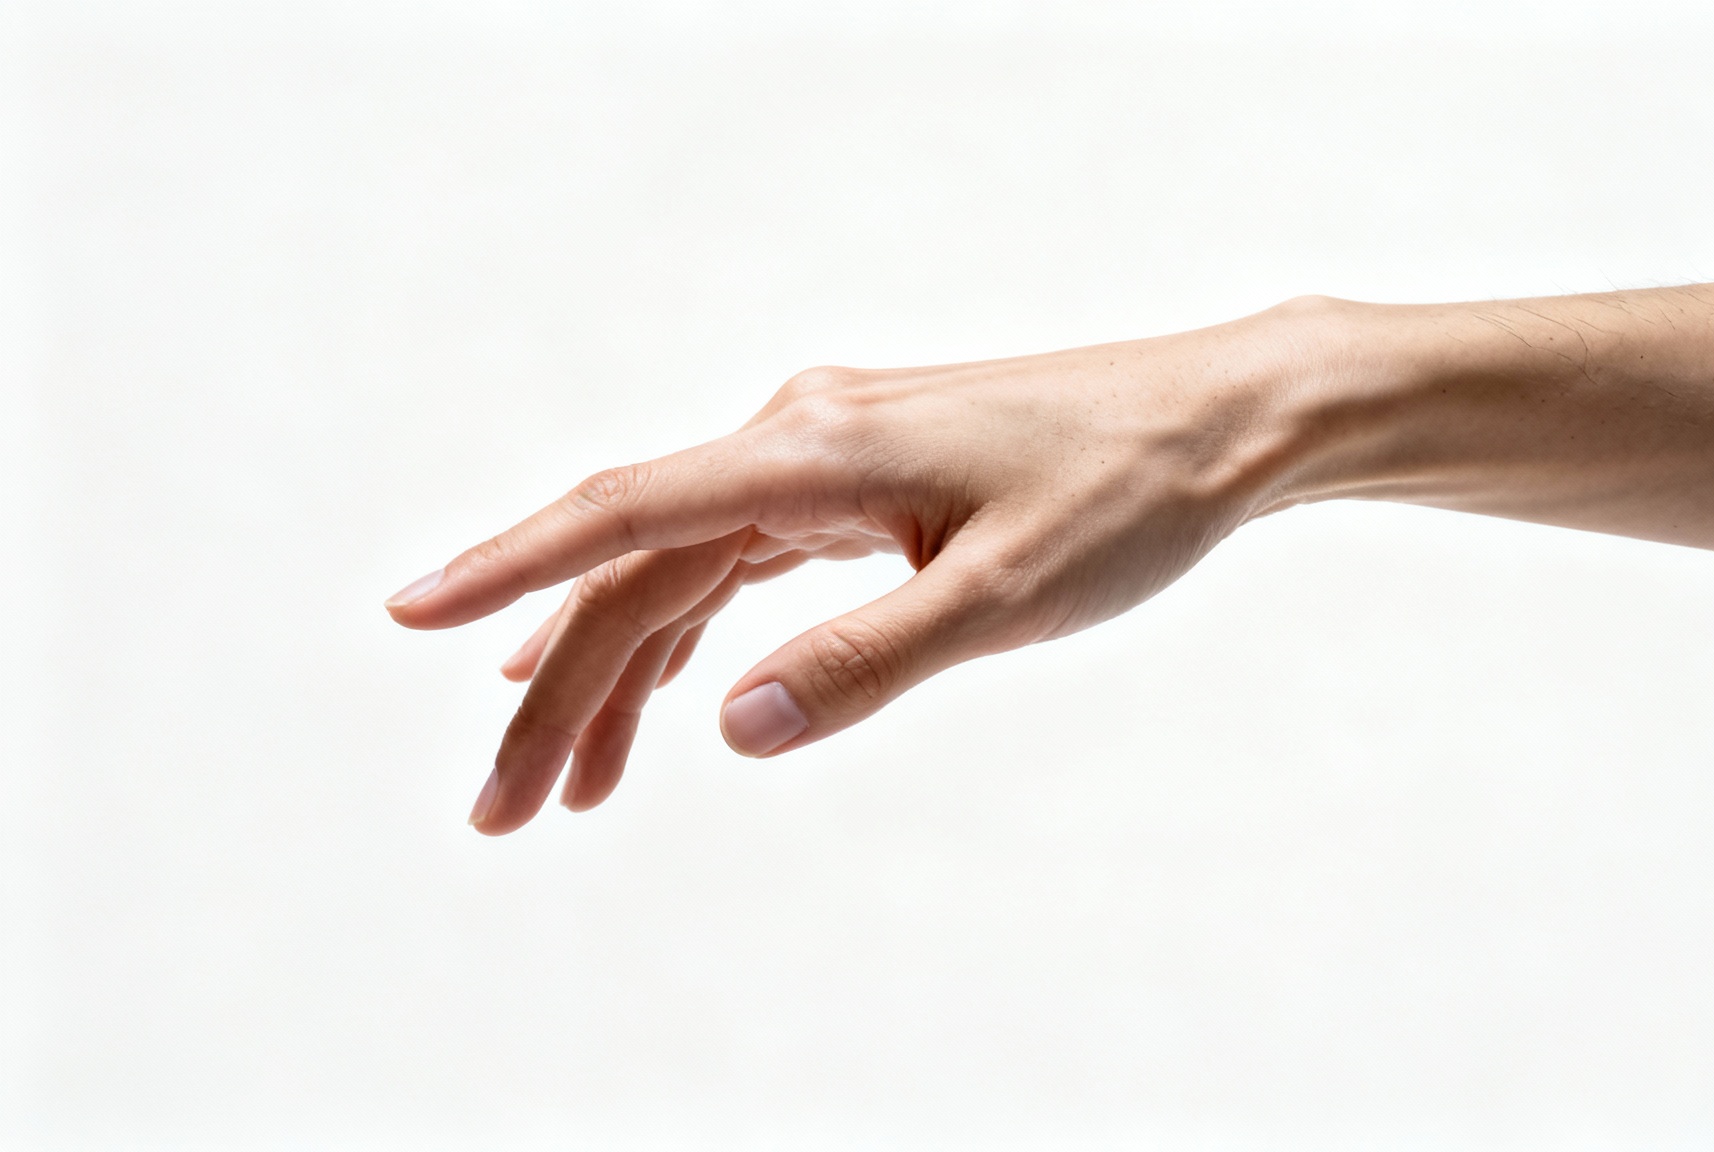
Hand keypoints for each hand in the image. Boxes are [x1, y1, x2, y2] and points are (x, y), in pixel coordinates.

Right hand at [385, 302, 1340, 834]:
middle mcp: (799, 438)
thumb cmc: (1125, 497)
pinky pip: (738, 560)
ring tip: (565, 786)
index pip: (626, 514)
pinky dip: (688, 631)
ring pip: (681, 568)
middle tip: (501, 810)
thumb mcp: (1004, 595)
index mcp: (815, 452)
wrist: (1217, 425)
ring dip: (616, 671)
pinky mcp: (860, 482)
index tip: (409, 616)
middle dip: (559, 689)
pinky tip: (662, 695)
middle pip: (638, 567)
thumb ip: (868, 661)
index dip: (509, 571)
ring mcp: (826, 457)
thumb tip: (731, 727)